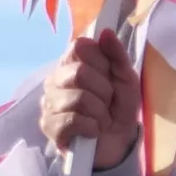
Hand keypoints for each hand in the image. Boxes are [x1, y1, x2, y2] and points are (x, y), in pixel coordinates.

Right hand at [37, 31, 126, 152]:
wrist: (117, 143)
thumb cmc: (118, 108)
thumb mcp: (127, 80)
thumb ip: (117, 55)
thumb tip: (105, 32)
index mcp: (72, 63)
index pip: (79, 46)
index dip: (100, 62)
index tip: (109, 76)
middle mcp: (55, 79)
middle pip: (79, 72)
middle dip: (104, 91)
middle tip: (107, 102)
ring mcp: (49, 102)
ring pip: (78, 98)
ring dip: (100, 113)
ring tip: (100, 119)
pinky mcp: (48, 126)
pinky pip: (72, 120)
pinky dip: (91, 127)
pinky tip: (92, 131)